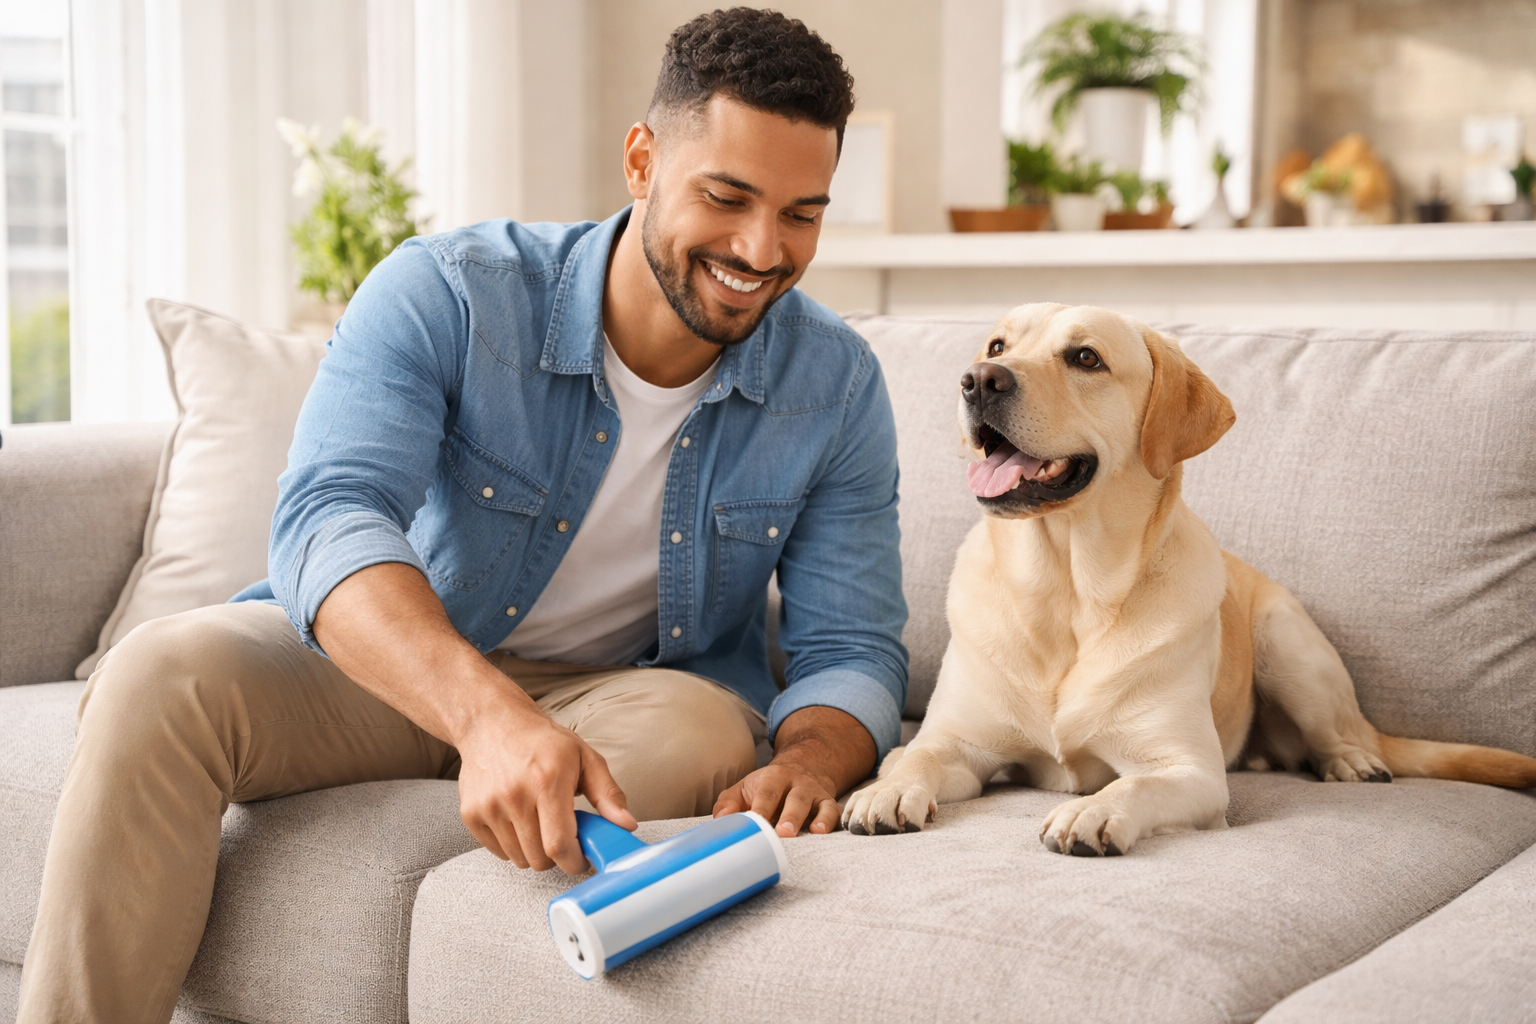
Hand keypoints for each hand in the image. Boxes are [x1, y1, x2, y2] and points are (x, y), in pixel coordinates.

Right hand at [456, 697, 636, 873]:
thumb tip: (628, 824)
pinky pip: (498, 852)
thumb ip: (608, 794)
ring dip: (534, 852)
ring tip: (540, 824)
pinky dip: (512, 846)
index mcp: (548, 781)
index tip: (582, 858)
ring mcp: (489, 806)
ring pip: (518, 859)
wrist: (492, 723)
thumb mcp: (585, 757)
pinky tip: (519, 821)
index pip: (560, 845)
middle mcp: (515, 795)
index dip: (574, 861)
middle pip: (539, 858)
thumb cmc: (543, 741)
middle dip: (557, 857)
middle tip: (562, 835)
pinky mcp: (471, 814)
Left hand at [713, 760, 841, 836]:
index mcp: (773, 778)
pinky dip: (830, 821)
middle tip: (783, 833)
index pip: (767, 792)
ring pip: (816, 804)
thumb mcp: (743, 789)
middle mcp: (797, 783)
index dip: (762, 808)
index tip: (755, 823)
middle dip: (790, 815)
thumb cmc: (765, 788)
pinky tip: (823, 831)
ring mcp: (814, 794)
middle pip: (795, 798)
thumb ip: (729, 802)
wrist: (799, 771)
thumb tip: (721, 818)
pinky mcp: (828, 804)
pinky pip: (833, 811)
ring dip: (813, 819)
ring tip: (809, 834)